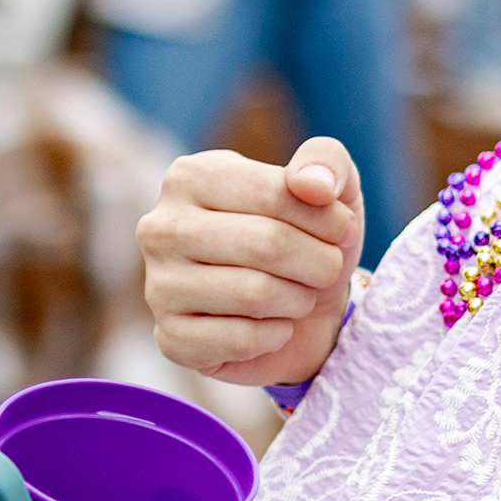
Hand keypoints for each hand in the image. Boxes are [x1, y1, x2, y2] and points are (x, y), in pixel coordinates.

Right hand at [142, 140, 361, 386]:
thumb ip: (326, 161)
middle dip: (319, 262)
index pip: (276, 192)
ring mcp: (158, 286)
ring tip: (297, 294)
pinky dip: (277, 335)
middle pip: (266, 244)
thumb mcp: (331, 185)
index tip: (342, 229)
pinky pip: (243, 339)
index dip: (329, 218)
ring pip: (255, 294)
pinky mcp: (171, 339)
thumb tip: (312, 184)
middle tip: (327, 268)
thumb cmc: (310, 237)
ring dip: (299, 299)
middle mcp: (162, 228)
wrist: (306, 310)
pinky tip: (273, 325)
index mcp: (192, 176)